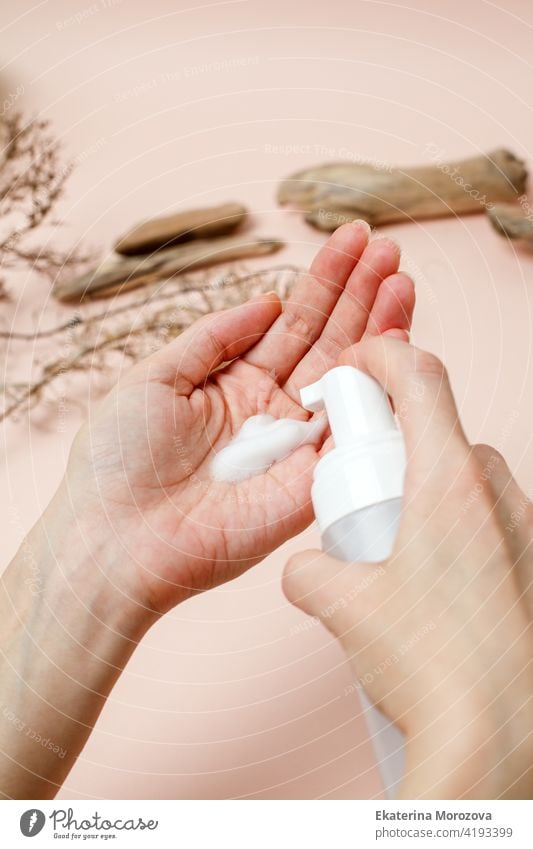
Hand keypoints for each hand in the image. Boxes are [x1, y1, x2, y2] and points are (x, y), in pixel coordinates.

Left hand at [63, 222, 413, 618]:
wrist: (114, 538)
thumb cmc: (118, 459)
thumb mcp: (156, 376)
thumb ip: (215, 336)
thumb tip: (268, 300)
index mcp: (236, 382)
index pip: (293, 322)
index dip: (324, 281)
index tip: (353, 239)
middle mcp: (273, 409)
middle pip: (328, 342)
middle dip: (360, 295)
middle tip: (389, 250)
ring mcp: (295, 446)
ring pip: (349, 378)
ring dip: (378, 329)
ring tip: (401, 280)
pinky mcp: (309, 484)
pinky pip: (351, 432)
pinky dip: (377, 390)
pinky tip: (396, 344)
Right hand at [283, 336, 532, 798]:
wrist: (501, 737)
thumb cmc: (433, 666)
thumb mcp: (344, 609)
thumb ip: (311, 572)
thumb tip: (307, 569)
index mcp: (449, 482)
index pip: (421, 378)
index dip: (383, 354)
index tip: (356, 364)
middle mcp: (498, 494)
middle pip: (442, 432)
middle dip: (397, 447)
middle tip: (363, 492)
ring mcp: (525, 528)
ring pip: (469, 480)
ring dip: (429, 494)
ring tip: (398, 555)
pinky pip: (492, 522)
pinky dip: (459, 533)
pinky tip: (435, 590)